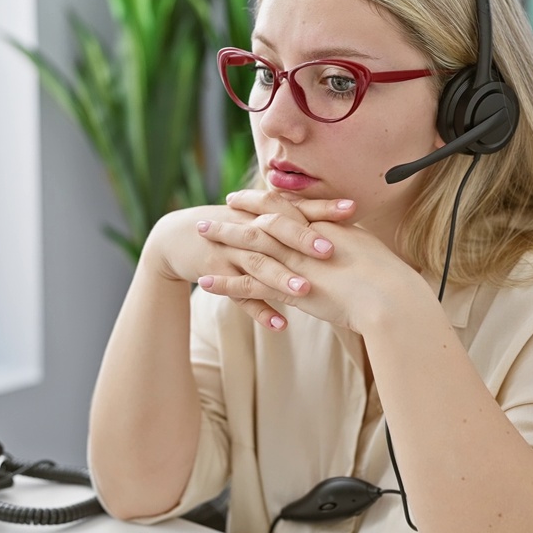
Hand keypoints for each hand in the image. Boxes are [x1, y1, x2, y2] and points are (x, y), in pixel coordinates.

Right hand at [145, 191, 356, 328]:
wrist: (180, 237)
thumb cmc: (232, 226)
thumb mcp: (258, 218)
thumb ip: (294, 218)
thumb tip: (343, 222)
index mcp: (263, 213)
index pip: (297, 206)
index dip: (323, 208)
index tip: (352, 209)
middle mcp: (248, 229)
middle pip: (276, 231)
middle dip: (302, 239)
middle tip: (330, 250)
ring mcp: (231, 252)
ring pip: (258, 264)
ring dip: (280, 277)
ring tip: (304, 291)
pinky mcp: (216, 275)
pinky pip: (241, 296)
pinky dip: (260, 311)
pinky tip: (281, 326)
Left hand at [196, 191, 429, 333]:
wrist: (387, 296)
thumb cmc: (385, 275)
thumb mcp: (363, 244)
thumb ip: (345, 236)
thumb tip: (340, 232)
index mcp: (318, 225)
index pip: (281, 206)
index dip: (258, 201)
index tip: (240, 198)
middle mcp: (300, 240)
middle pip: (257, 222)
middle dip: (231, 219)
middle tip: (208, 217)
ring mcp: (292, 264)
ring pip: (247, 248)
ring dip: (221, 242)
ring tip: (198, 238)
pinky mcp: (287, 290)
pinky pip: (248, 285)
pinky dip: (225, 283)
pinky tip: (204, 282)